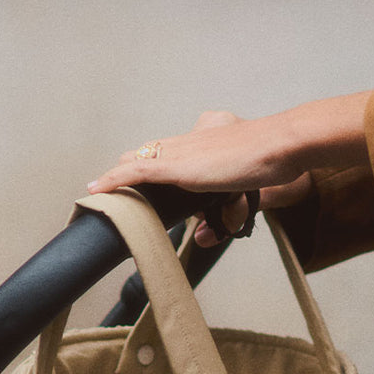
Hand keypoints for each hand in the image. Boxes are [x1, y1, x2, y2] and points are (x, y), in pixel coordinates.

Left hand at [87, 93, 370, 244]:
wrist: (278, 146)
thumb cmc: (271, 162)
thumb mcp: (245, 188)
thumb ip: (226, 207)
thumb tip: (203, 235)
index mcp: (201, 138)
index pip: (165, 149)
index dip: (149, 163)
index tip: (133, 175)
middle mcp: (185, 141)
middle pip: (146, 155)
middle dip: (128, 174)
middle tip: (111, 190)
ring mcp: (179, 152)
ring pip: (138, 166)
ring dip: (119, 183)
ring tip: (99, 195)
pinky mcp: (176, 166)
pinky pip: (134, 172)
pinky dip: (113, 181)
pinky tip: (94, 190)